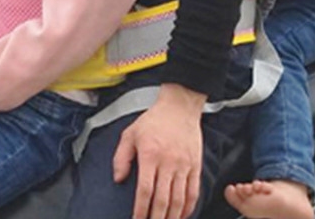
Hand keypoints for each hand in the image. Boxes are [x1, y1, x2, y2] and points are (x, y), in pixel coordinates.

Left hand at [113, 83, 205, 218]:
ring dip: (171, 218)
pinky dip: (188, 208)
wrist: (180, 106)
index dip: (140, 210)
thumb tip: (119, 179)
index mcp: (150, 154)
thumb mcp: (130, 133)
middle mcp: (168, 161)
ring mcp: (184, 164)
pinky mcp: (195, 165)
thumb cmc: (154, 120)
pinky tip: (181, 216)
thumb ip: (121, 157)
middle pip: (162, 200)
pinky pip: (193, 192)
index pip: (145, 190)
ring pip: (178, 199)